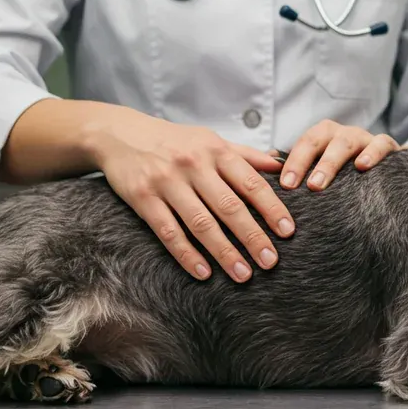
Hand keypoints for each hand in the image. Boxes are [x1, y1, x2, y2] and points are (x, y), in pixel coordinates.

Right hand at [88, 110, 293, 282]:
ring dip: (224, 252)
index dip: (271, 208)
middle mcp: (193, 164)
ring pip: (201, 223)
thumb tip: (282, 164)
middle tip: (270, 262)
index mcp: (215, 150)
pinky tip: (203, 273)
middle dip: (252, 236)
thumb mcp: (210, 140)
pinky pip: (168, 231)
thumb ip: (245, 155)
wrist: (120, 134)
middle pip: (229, 206)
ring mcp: (167, 182)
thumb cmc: (174, 141)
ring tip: (243, 275)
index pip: (250, 182)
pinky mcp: (143, 198)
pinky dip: (187, 254)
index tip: (287, 232)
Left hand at [278, 120, 399, 190]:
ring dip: (331, 162)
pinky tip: (363, 167)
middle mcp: (341, 134)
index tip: (286, 185)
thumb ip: (294, 166)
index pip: (304, 144)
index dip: (294, 162)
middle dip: (309, 162)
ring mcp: (364, 138)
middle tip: (303, 186)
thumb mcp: (319, 168)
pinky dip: (372, 153)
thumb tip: (262, 168)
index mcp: (323, 137)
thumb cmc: (343, 172)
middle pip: (321, 140)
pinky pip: (381, 144)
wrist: (381, 170)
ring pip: (347, 142)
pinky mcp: (387, 146)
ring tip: (321, 183)